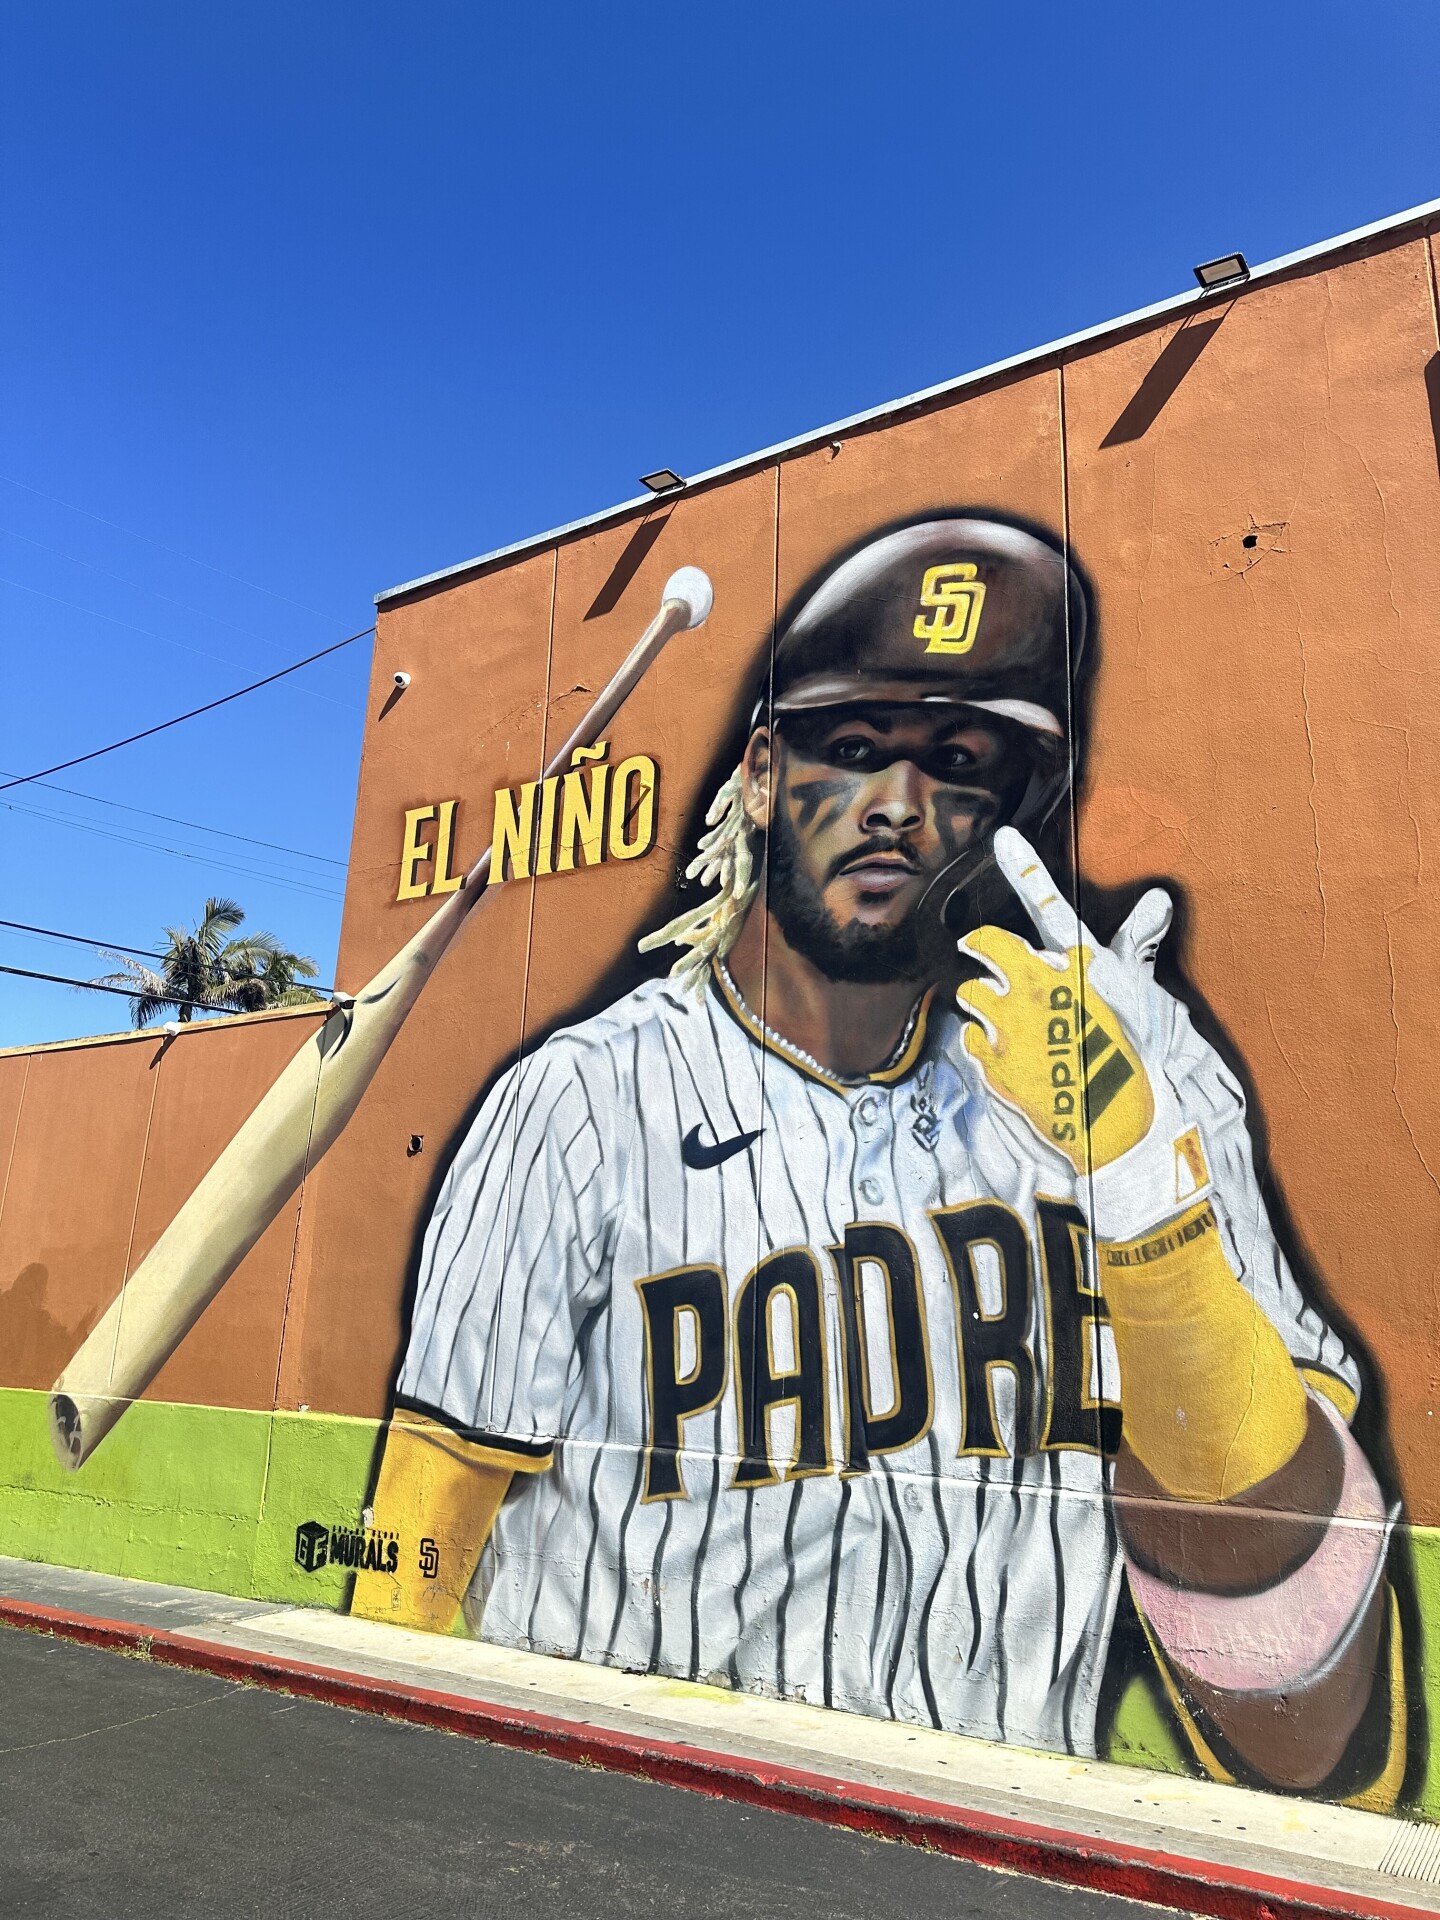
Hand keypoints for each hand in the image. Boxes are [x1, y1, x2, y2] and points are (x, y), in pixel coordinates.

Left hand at [956, 828, 1198, 1237]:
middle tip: (992, 971)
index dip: (1025, 867)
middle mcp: (1041, 984)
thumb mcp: (1145, 997)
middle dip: (985, 955)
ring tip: (1014, 1030)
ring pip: (973, 995)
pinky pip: (970, 1041)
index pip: (1048, 905)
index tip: (1003, 836)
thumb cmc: (1142, 1058)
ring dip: (984, 1006)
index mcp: (1079, 964)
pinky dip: (981, 1048)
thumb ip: (1136, 945)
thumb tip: (1158, 898)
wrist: (1127, 1125)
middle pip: (989, 951)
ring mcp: (1013, 1023)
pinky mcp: (994, 1063)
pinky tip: (1008, 1063)